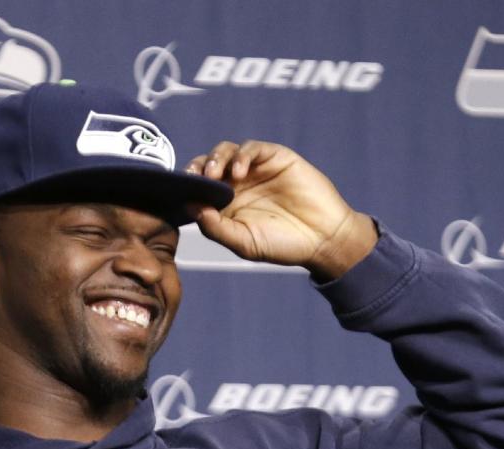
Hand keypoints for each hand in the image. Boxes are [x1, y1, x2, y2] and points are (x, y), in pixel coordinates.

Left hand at [186, 140, 376, 279]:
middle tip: (195, 178)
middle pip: (208, 165)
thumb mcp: (244, 242)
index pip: (198, 188)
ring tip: (215, 175)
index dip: (187, 186)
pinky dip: (242, 155)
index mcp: (225, 205)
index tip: (180, 191)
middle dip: (197, 168)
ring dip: (216, 159)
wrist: (322, 238)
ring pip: (226, 151)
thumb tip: (190, 207)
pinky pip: (252, 148)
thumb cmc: (282, 245)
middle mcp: (237, 184)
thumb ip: (216, 228)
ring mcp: (256, 169)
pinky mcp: (275, 157)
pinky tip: (239, 171)